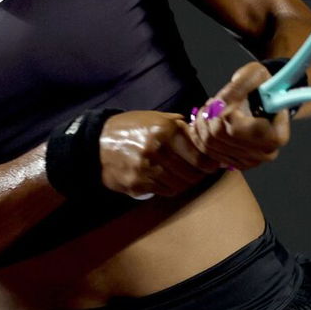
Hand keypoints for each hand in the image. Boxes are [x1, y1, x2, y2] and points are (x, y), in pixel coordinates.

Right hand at [99, 110, 219, 197]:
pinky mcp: (137, 184)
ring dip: (185, 182)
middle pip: (191, 174)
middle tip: (200, 172)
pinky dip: (171, 188)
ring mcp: (146, 170)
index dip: (209, 164)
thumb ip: (180, 126)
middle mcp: (158, 151)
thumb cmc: (130, 128)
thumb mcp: (156, 118)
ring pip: (180, 185)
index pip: (198, 156)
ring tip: (184, 176)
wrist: (97, 142)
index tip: (213, 165)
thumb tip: (202, 135)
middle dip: (199, 175)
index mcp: (165, 131)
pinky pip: (165, 192)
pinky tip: (168, 180)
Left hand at [189, 62, 290, 170]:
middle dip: (211, 114)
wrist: (265, 102)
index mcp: (276, 134)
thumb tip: (224, 100)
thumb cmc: (263, 87)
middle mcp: (265, 153)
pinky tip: (203, 120)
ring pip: (210, 143)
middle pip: (221, 135)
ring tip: (210, 108)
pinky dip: (199, 134)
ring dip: (203, 122)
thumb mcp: (256, 75)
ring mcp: (249, 160)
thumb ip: (241, 84)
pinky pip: (207, 151)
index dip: (224, 112)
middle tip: (214, 101)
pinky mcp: (235, 162)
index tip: (223, 98)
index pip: (237, 129)